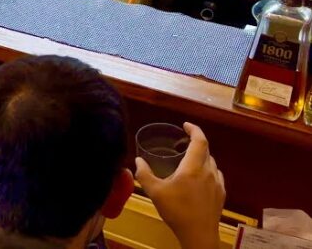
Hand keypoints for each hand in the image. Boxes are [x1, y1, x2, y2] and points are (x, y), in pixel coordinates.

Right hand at [137, 123, 224, 248]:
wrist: (199, 234)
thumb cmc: (177, 210)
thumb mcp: (155, 192)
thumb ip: (145, 174)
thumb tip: (138, 160)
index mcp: (193, 167)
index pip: (200, 141)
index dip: (194, 129)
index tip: (184, 125)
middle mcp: (208, 171)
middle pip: (206, 150)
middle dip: (195, 143)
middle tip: (181, 144)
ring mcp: (217, 183)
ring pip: (211, 163)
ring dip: (201, 157)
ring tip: (188, 161)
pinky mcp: (221, 194)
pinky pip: (215, 175)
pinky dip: (207, 170)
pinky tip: (198, 180)